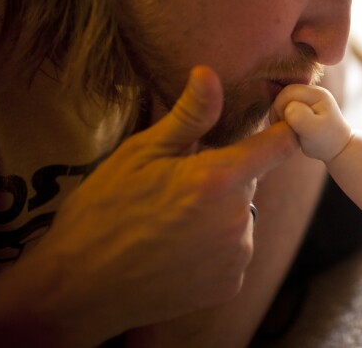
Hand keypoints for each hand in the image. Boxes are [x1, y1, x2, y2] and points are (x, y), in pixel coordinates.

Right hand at [25, 66, 298, 341]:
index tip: (278, 121)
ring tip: (172, 222)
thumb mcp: (140, 153)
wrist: (78, 287)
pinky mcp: (230, 283)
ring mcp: (236, 255)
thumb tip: (209, 74)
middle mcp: (236, 219)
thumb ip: (188, 116)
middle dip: (226, 175)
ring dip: (219, 213)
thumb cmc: (104, 212)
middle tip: (180, 183)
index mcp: (218, 180)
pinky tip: (176, 250)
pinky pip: (232, 251)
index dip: (283, 129)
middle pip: (251, 181)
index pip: (281, 145)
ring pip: (240, 216)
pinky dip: (213, 247)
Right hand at [273, 84, 351, 162]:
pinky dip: (284, 117)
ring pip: (283, 101)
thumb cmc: (325, 140)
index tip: (286, 126)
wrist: (336, 147)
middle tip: (286, 128)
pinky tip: (292, 128)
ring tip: (290, 129)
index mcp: (316, 93)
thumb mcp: (313, 131)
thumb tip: (288, 107)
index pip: (288, 92)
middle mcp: (312, 91)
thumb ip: (300, 117)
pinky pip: (286, 106)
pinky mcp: (304, 104)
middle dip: (280, 111)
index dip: (280, 108)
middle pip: (284, 94)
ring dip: (281, 115)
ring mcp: (308, 97)